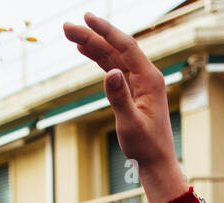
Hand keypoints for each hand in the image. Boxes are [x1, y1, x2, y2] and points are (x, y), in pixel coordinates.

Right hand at [63, 13, 186, 202]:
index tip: (86, 18)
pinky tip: (85, 51)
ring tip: (71, 35)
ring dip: (93, 45)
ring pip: (113, 57)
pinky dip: (99, 59)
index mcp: (149, 79)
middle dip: (92, 36)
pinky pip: (114, 68)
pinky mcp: (133, 91)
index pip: (126, 46)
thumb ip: (119, 98)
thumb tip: (110, 73)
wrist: (156, 162)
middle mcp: (146, 77)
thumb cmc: (146, 146)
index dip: (106, 30)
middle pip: (116, 48)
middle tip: (67, 27)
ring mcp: (139, 83)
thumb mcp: (130, 124)